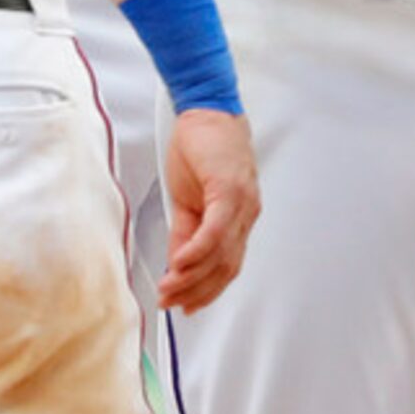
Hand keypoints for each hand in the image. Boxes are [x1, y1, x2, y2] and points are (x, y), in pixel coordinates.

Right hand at [159, 109, 259, 313]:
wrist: (207, 108)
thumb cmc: (202, 146)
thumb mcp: (187, 198)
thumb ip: (185, 231)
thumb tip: (176, 263)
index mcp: (238, 218)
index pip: (225, 265)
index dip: (206, 290)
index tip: (185, 305)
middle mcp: (246, 214)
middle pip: (225, 266)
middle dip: (196, 291)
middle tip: (171, 303)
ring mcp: (241, 203)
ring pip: (220, 254)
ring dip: (191, 277)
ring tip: (168, 289)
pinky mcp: (229, 190)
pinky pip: (215, 230)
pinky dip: (197, 251)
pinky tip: (180, 263)